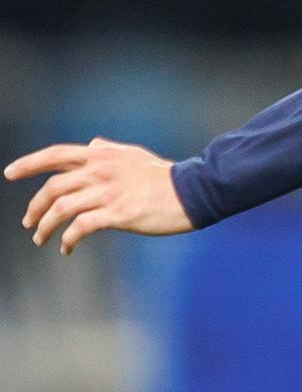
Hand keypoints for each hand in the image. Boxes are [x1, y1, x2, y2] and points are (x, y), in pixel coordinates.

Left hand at [7, 138, 194, 253]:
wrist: (193, 191)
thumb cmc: (164, 176)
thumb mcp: (135, 155)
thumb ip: (110, 149)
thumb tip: (92, 143)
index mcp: (102, 155)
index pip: (56, 155)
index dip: (29, 164)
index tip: (9, 174)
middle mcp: (101, 171)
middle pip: (53, 188)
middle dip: (34, 208)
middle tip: (28, 222)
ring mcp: (109, 192)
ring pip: (62, 210)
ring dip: (44, 227)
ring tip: (40, 239)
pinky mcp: (118, 214)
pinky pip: (81, 227)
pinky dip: (68, 240)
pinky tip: (67, 248)